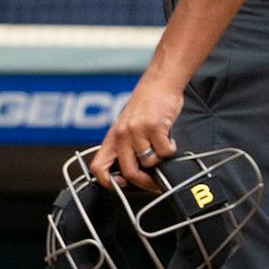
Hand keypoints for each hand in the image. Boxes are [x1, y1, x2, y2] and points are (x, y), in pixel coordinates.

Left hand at [89, 73, 182, 191]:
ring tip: (161, 147)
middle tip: (155, 182)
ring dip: (160, 160)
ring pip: (149, 162)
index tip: (121, 185)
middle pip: (128, 171)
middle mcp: (122, 135)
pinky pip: (164, 152)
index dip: (107, 182)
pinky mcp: (154, 127)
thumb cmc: (144, 105)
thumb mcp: (126, 126)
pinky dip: (170, 150)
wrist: (158, 84)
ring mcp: (137, 131)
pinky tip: (169, 140)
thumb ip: (125, 147)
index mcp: (112, 137)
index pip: (98, 167)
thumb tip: (130, 173)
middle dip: (144, 181)